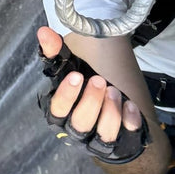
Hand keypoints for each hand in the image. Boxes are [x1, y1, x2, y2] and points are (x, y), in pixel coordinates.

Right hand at [36, 27, 146, 162]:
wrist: (108, 113)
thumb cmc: (84, 91)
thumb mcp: (71, 70)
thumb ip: (56, 53)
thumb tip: (43, 31)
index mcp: (61, 114)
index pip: (58, 109)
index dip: (66, 95)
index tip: (76, 76)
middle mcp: (77, 130)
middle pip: (81, 122)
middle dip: (91, 101)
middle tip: (100, 80)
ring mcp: (98, 139)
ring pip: (103, 132)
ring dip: (110, 110)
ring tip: (114, 90)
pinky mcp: (120, 142)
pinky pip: (126, 135)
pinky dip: (129, 120)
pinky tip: (130, 105)